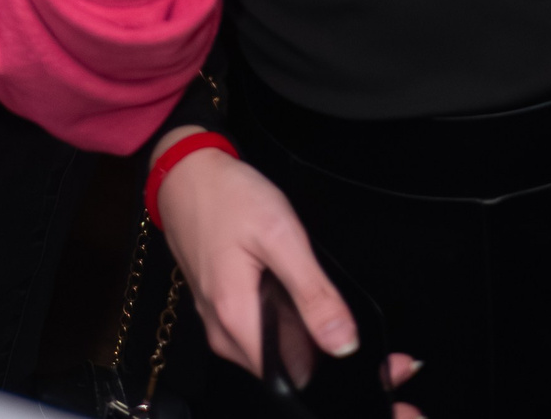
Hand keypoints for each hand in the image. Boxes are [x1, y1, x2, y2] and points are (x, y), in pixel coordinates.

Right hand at [153, 141, 425, 414]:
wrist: (182, 170)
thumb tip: (344, 344)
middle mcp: (225, 335)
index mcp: (238, 323)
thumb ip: (312, 293)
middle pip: (289, 366)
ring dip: (307, 334)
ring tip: (326, 297)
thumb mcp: (279, 235)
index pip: (297, 379)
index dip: (336, 373)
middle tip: (355, 321)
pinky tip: (298, 289)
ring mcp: (220, 322)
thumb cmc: (226, 196)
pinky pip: (262, 329)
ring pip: (277, 348)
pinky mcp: (222, 308)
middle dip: (326, 352)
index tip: (368, 354)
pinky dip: (287, 318)